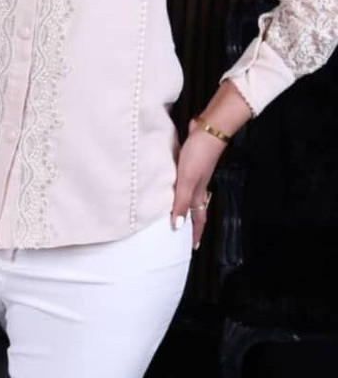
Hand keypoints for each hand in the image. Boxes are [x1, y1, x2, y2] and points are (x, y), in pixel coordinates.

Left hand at [171, 117, 227, 248]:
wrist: (208, 130)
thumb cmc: (199, 155)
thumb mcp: (187, 181)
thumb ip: (181, 202)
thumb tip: (177, 227)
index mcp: (198, 193)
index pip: (197, 218)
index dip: (195, 232)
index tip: (193, 247)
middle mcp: (197, 185)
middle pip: (194, 208)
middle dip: (189, 221)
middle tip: (181, 233)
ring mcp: (194, 173)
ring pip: (188, 194)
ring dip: (182, 204)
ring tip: (172, 211)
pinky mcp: (189, 161)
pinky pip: (182, 180)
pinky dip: (177, 186)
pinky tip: (168, 183)